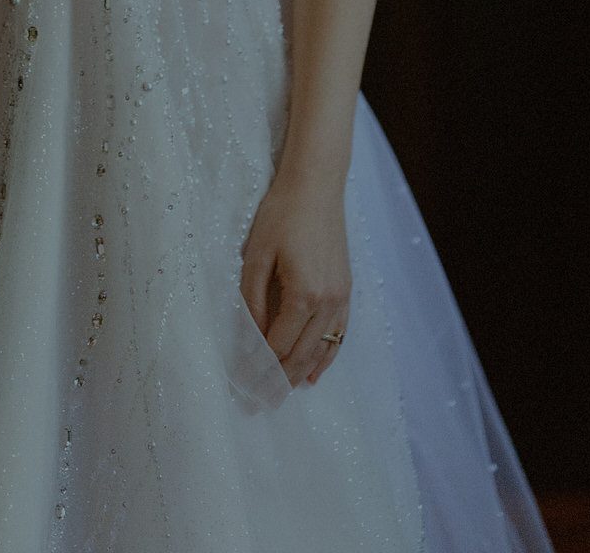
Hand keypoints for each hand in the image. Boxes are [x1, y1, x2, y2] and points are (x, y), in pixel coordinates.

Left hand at [240, 178, 350, 387]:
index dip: (259, 368)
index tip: (243, 385)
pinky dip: (326, 357)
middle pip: (302, 355)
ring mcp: (341, 298)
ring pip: (322, 350)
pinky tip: (314, 373)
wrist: (316, 186)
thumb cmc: (281, 214)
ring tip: (282, 394)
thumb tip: (252, 335)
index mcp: (303, 294)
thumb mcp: (256, 254)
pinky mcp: (346, 289)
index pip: (278, 345)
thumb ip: (253, 298)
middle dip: (279, 380)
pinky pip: (338, 335)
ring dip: (302, 373)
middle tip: (260, 403)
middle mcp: (327, 302)